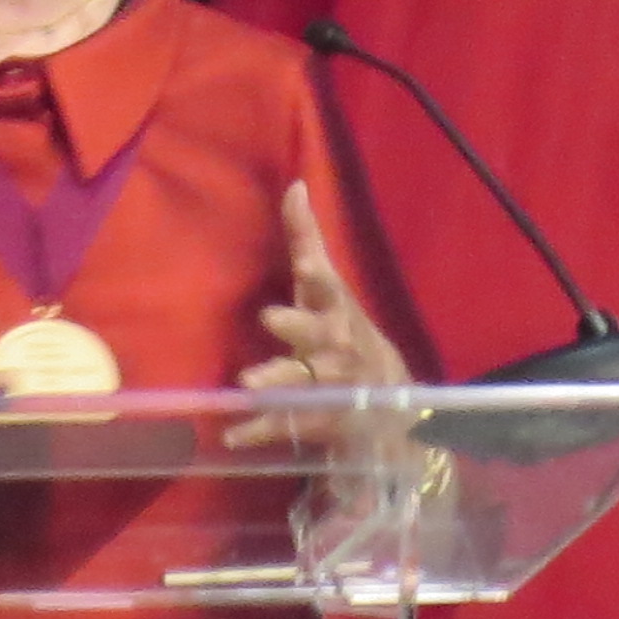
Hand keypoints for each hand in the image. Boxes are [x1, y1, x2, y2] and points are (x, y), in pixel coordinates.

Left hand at [231, 181, 406, 444]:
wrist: (388, 402)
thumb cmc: (343, 329)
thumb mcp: (328, 287)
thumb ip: (307, 240)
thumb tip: (294, 185)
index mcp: (337, 311)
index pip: (330, 290)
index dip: (319, 279)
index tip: (306, 268)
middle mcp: (337, 348)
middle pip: (319, 338)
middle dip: (299, 329)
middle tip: (272, 319)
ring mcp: (330, 388)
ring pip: (303, 384)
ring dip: (276, 384)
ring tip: (247, 384)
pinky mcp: (317, 420)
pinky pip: (285, 426)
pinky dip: (258, 430)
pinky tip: (230, 433)